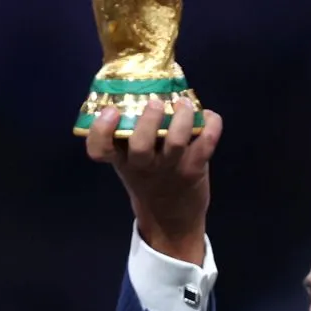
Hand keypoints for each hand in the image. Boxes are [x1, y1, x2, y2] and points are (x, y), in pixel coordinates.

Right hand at [86, 99, 221, 264]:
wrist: (172, 220)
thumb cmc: (150, 182)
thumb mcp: (131, 164)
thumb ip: (130, 137)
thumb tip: (141, 90)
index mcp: (122, 160)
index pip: (99, 148)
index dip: (101, 130)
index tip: (110, 111)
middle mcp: (143, 165)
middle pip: (140, 144)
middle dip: (148, 121)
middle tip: (156, 103)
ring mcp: (169, 169)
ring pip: (174, 142)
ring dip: (181, 118)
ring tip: (184, 103)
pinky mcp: (193, 171)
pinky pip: (205, 146)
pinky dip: (210, 126)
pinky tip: (209, 116)